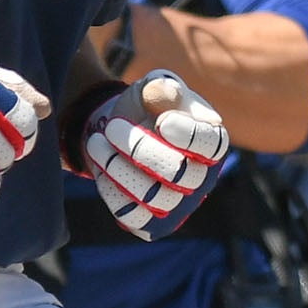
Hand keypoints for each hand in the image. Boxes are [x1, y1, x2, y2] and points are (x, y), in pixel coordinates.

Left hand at [80, 72, 229, 240]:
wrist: (123, 130)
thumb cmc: (146, 106)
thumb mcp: (151, 86)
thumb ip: (159, 85)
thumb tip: (168, 93)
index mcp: (212, 140)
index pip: (212, 145)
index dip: (188, 136)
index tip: (162, 121)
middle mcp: (202, 177)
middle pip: (179, 173)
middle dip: (139, 148)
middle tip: (112, 126)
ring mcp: (179, 203)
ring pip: (154, 198)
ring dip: (119, 169)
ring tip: (96, 143)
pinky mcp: (153, 222)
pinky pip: (134, 217)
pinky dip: (113, 192)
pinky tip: (102, 167)